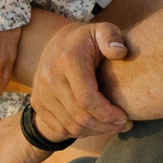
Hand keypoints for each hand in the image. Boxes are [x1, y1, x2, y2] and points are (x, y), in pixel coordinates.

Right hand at [29, 18, 132, 140]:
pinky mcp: (37, 104)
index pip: (87, 98)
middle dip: (105, 126)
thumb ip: (112, 37)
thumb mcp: (102, 30)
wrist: (57, 43)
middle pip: (79, 116)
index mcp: (67, 60)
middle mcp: (49, 77)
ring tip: (112, 126)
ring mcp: (41, 92)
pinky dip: (80, 132)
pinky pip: (60, 129)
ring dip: (95, 132)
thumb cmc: (87, 40)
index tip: (125, 117)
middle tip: (123, 124)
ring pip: (70, 126)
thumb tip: (119, 52)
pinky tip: (96, 125)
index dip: (107, 113)